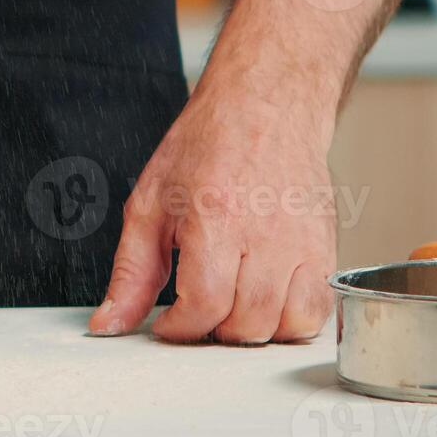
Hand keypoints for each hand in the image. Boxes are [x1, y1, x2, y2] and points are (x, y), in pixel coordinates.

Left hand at [87, 84, 337, 344]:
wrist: (266, 106)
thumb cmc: (208, 146)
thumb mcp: (149, 204)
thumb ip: (131, 271)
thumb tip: (109, 323)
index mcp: (215, 217)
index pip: (204, 303)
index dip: (180, 328)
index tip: (168, 324)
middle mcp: (266, 233)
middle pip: (245, 323)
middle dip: (212, 329)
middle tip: (196, 309)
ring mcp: (304, 242)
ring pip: (285, 325)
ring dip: (251, 330)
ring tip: (229, 305)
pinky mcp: (327, 247)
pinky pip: (318, 311)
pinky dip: (291, 322)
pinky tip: (264, 301)